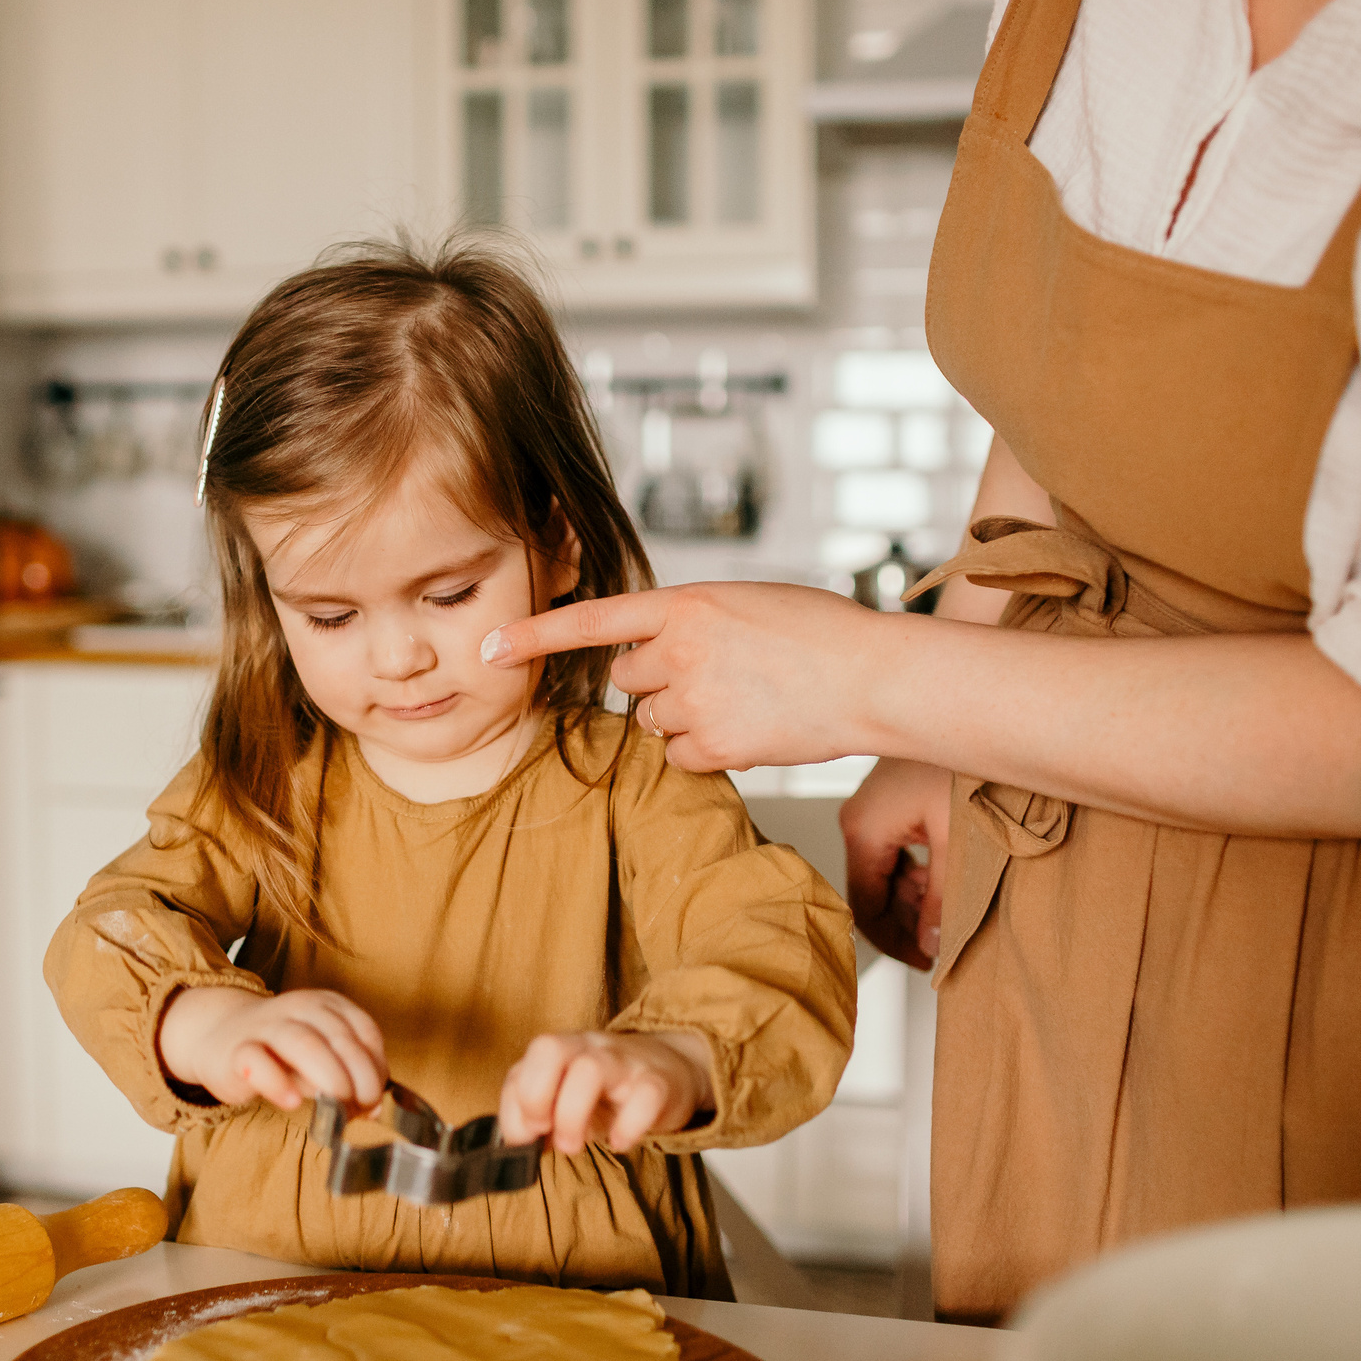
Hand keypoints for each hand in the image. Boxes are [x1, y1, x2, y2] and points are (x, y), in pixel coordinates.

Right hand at [156, 987, 387, 1112]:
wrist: (221, 1036)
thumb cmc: (281, 1051)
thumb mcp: (322, 1057)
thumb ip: (348, 1077)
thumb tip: (373, 1109)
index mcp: (328, 1005)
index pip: (365, 1032)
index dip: (376, 1068)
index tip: (374, 1099)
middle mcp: (300, 1008)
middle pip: (339, 1038)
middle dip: (358, 1080)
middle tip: (359, 1110)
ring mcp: (266, 1026)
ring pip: (303, 1043)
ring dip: (329, 1078)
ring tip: (337, 1108)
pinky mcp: (237, 1051)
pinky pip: (258, 1061)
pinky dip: (278, 1083)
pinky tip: (292, 1102)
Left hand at [481, 583, 882, 772]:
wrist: (872, 677)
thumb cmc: (821, 634)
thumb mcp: (748, 602)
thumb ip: (693, 620)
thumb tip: (660, 652)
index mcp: (688, 603)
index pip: (593, 620)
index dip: (534, 634)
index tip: (488, 648)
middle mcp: (681, 650)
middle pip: (627, 678)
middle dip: (657, 681)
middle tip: (716, 675)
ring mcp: (696, 700)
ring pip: (654, 721)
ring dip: (684, 717)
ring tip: (744, 700)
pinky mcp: (716, 746)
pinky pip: (680, 758)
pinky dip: (706, 752)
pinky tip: (750, 728)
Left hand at [496, 1032, 714, 1154]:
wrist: (672, 1070)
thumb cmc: (608, 1091)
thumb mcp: (566, 1098)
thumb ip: (536, 1115)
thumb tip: (516, 1144)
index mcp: (562, 1050)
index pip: (523, 1065)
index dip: (515, 1105)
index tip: (524, 1138)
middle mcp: (589, 1048)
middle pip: (550, 1048)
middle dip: (535, 1097)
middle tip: (544, 1133)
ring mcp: (625, 1062)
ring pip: (590, 1069)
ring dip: (571, 1116)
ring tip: (573, 1146)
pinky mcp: (659, 1083)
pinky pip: (645, 1096)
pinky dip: (628, 1126)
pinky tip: (619, 1142)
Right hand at [840, 757, 954, 969]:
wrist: (978, 709)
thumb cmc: (966, 764)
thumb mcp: (957, 845)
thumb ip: (940, 902)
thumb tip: (930, 944)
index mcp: (863, 829)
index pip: (863, 906)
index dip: (893, 942)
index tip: (923, 962)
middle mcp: (859, 817)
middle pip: (872, 890)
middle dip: (907, 921)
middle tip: (940, 946)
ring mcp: (873, 806)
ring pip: (885, 871)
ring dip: (915, 896)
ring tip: (948, 913)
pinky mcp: (891, 798)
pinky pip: (895, 848)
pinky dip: (918, 870)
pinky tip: (946, 879)